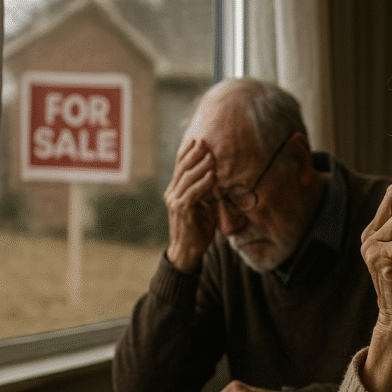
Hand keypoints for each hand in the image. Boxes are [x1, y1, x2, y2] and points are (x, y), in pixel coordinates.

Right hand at [164, 138, 218, 271]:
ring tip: (210, 156)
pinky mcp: (181, 210)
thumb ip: (206, 194)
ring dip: (200, 166)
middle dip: (194, 154)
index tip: (196, 140)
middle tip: (204, 141)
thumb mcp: (204, 208)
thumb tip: (219, 180)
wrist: (187, 251)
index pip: (180, 167)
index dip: (187, 153)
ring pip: (187, 179)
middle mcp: (172, 194)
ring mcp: (175, 201)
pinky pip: (193, 193)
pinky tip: (212, 175)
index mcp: (175, 191)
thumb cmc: (197, 230)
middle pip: (182, 169)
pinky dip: (203, 184)